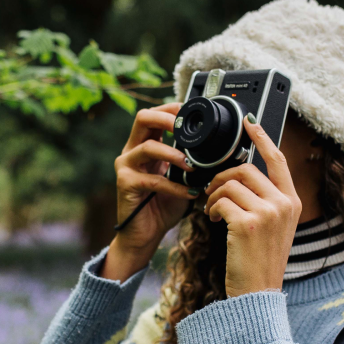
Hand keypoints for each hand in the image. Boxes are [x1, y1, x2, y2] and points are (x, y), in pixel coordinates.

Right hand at [101, 102, 198, 280]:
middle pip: (143, 118)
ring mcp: (126, 166)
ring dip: (173, 154)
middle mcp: (131, 151)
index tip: (192, 112)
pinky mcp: (126, 184)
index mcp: (144, 145)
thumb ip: (190, 161)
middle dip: (167, 118)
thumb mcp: (180, 178)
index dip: (172, 108)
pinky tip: (189, 193)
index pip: (154, 115)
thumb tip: (217, 149)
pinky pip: (153, 179)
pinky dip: (174, 186)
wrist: (144, 234)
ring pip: (147, 147)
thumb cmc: (162, 206)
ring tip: (190, 165)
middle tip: (185, 127)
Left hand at [204, 117, 302, 296]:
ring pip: (230, 183)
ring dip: (213, 194)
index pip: (278, 160)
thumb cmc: (259, 261)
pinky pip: (220, 201)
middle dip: (222, 177)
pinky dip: (211, 208)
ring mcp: (268, 213)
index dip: (262, 138)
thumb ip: (264, 200)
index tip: (249, 123)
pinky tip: (212, 221)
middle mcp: (284, 204)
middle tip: (212, 192)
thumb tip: (240, 175)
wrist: (258, 293)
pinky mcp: (247, 224)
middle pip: (246, 168)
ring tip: (211, 211)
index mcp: (291, 202)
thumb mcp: (272, 227)